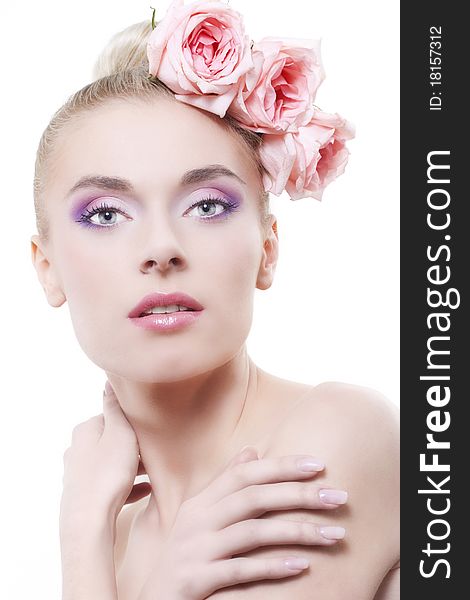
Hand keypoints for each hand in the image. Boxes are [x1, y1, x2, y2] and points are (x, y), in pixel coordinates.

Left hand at [60, 381, 150, 528]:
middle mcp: (78, 450)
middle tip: (156, 452)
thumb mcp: (119, 433)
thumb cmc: (107, 475)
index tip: (150, 430)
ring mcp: (80, 475)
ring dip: (133, 467)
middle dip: (135, 447)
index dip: (134, 423)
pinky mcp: (85, 496)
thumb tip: (108, 382)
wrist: (88, 523)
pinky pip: (112, 487)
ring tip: (156, 473)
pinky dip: (128, 486)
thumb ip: (115, 407)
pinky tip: (146, 491)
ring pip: (113, 464)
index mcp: (85, 430)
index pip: (112, 418)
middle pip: (113, 442)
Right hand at [137, 446, 346, 599]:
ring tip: (334, 535)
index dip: (282, 466)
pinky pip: (240, 570)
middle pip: (253, 498)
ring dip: (298, 531)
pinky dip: (273, 566)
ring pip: (253, 532)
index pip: (244, 474)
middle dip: (299, 494)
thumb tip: (252, 451)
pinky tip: (303, 566)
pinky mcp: (195, 580)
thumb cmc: (184, 556)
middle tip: (339, 497)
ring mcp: (195, 550)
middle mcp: (197, 520)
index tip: (319, 465)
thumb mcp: (199, 516)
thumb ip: (224, 484)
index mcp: (201, 502)